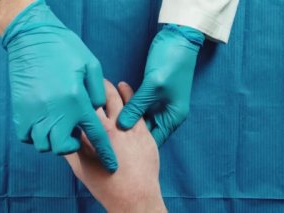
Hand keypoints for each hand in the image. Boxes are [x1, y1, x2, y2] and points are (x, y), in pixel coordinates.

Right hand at [0, 0, 116, 171]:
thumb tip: (99, 109)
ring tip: (58, 128)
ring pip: (42, 144)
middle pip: (62, 146)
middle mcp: (55, 110)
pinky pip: (25, 136)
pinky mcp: (19, 109)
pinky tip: (42, 124)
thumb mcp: (90, 65)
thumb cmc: (65, 48)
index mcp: (77, 100)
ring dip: (52, 141)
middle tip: (74, 136)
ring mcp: (34, 111)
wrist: (32, 37)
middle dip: (71, 147)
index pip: (96, 135)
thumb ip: (98, 91)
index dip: (106, 153)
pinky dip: (34, 136)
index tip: (113, 166)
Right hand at [65, 80, 166, 212]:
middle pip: (99, 98)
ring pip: (118, 98)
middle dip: (92, 85)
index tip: (74, 84)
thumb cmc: (105, 186)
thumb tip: (62, 134)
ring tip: (104, 80)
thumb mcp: (80, 169)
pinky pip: (135, 105)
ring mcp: (127, 127)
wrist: (134, 197)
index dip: (78, 93)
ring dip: (110, 86)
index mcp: (91, 135)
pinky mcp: (142, 130)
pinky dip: (129, 93)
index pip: (82, 107)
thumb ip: (70, 149)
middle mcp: (108, 127)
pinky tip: (125, 86)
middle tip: (87, 78)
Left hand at [118, 25, 203, 145]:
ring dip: (126, 119)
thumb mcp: (153, 87)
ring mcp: (159, 103)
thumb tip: (121, 126)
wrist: (177, 39)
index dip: (137, 145)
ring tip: (106, 126)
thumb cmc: (170, 63)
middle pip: (146, 130)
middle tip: (108, 139)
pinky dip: (127, 107)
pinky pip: (138, 106)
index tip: (118, 150)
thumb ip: (137, 107)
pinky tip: (112, 109)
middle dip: (129, 133)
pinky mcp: (152, 93)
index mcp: (173, 116)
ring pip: (140, 118)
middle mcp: (167, 113)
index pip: (154, 139)